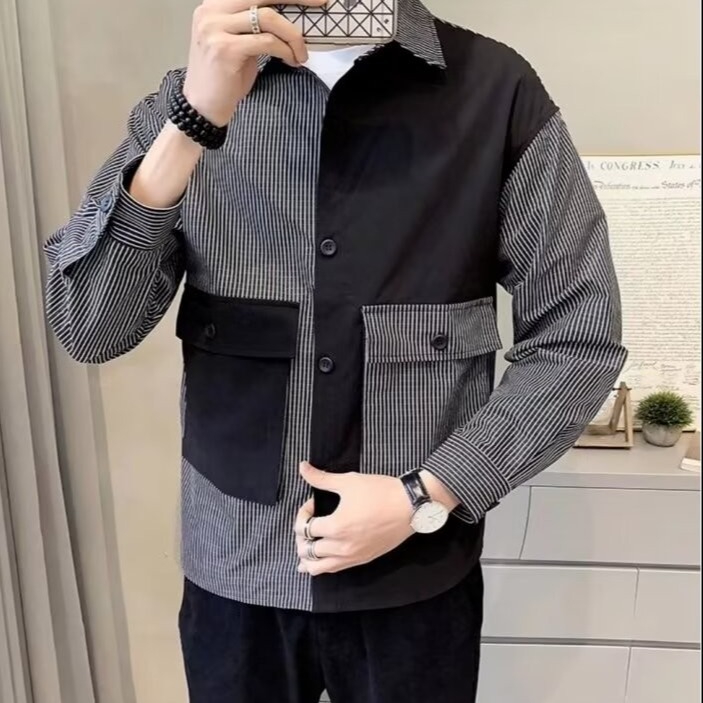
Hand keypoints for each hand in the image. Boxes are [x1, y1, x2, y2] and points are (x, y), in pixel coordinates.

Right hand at [184, 0, 326, 125]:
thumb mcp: (239, 42)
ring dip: (293, 35)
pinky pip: (266, 42)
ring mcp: (215, 28)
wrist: (203, 107)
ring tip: (301, 53)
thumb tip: (292, 16)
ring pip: (268, 17)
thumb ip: (255, 24)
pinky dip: (285, 50)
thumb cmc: (224, 77)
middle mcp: (212, 10)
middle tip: (320, 3)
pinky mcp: (225, 49)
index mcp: (215, 3)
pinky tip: (291, 61)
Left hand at [294, 462, 415, 575]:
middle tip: (307, 523)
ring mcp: (352, 557)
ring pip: (317, 568)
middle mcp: (341, 547)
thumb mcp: (348, 481)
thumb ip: (321, 478)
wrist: (411, 507)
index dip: (303, 513)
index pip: (304, 527)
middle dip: (301, 536)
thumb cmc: (380, 492)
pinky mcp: (363, 560)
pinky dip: (321, 566)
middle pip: (306, 550)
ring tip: (307, 544)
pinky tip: (318, 560)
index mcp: (336, 526)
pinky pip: (334, 570)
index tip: (312, 503)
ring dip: (307, 557)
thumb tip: (302, 467)